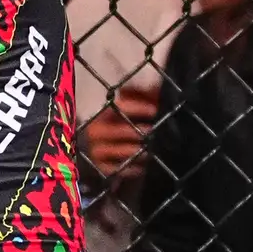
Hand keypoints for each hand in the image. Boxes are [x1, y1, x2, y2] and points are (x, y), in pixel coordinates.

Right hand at [78, 76, 158, 195]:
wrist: (108, 148)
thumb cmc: (124, 125)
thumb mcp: (132, 110)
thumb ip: (143, 96)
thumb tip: (157, 82)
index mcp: (104, 113)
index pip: (118, 106)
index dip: (136, 107)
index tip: (154, 109)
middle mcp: (95, 130)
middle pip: (114, 130)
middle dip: (134, 130)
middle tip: (151, 131)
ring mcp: (96, 150)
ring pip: (115, 150)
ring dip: (133, 150)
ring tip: (149, 150)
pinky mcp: (100, 167)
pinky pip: (115, 169)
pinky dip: (129, 168)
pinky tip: (141, 167)